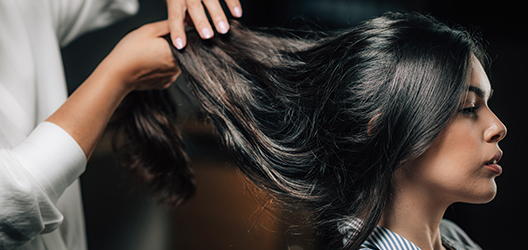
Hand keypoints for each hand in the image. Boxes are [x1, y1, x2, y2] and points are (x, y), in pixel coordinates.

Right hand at [47, 20, 179, 158]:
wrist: (117, 75)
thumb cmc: (130, 52)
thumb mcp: (149, 30)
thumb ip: (169, 25)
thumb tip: (183, 23)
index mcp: (176, 53)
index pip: (188, 43)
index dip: (178, 37)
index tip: (167, 37)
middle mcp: (177, 68)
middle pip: (182, 53)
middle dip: (172, 47)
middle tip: (155, 45)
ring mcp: (171, 77)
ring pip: (175, 63)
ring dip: (166, 58)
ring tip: (150, 54)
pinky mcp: (164, 84)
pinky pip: (167, 72)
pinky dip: (161, 67)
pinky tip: (149, 63)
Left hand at [166, 0, 241, 49]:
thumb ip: (181, 12)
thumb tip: (185, 27)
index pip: (174, 15)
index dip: (177, 30)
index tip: (180, 45)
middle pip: (194, 6)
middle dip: (201, 22)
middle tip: (207, 36)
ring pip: (210, 0)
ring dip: (218, 15)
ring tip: (224, 29)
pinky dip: (232, 3)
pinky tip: (237, 14)